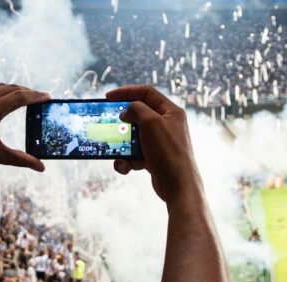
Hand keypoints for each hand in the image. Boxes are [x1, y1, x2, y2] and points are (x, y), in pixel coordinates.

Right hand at [105, 86, 201, 203]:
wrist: (178, 185)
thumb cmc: (167, 151)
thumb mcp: (150, 123)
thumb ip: (136, 110)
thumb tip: (127, 111)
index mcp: (170, 111)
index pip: (146, 93)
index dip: (126, 92)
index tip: (108, 97)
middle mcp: (167, 124)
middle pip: (138, 116)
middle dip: (122, 123)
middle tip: (110, 125)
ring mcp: (160, 141)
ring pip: (133, 137)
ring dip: (122, 146)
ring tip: (119, 156)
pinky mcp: (154, 157)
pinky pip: (135, 153)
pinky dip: (128, 160)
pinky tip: (127, 167)